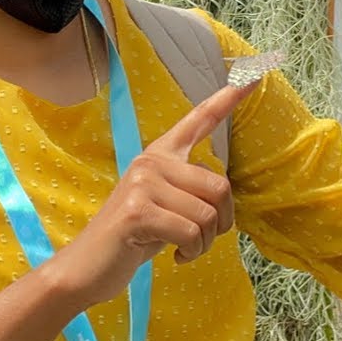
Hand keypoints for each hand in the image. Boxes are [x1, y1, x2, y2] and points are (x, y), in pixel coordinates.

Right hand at [52, 82, 255, 306]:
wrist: (88, 266)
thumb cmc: (133, 238)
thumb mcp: (165, 206)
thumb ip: (188, 190)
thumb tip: (221, 196)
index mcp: (160, 155)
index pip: (199, 120)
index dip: (227, 99)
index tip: (253, 74)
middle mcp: (151, 161)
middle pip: (219, 187)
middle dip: (221, 224)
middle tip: (200, 241)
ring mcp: (143, 183)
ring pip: (208, 215)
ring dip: (204, 243)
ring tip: (184, 248)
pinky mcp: (139, 211)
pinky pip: (191, 232)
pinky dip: (191, 252)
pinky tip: (175, 256)